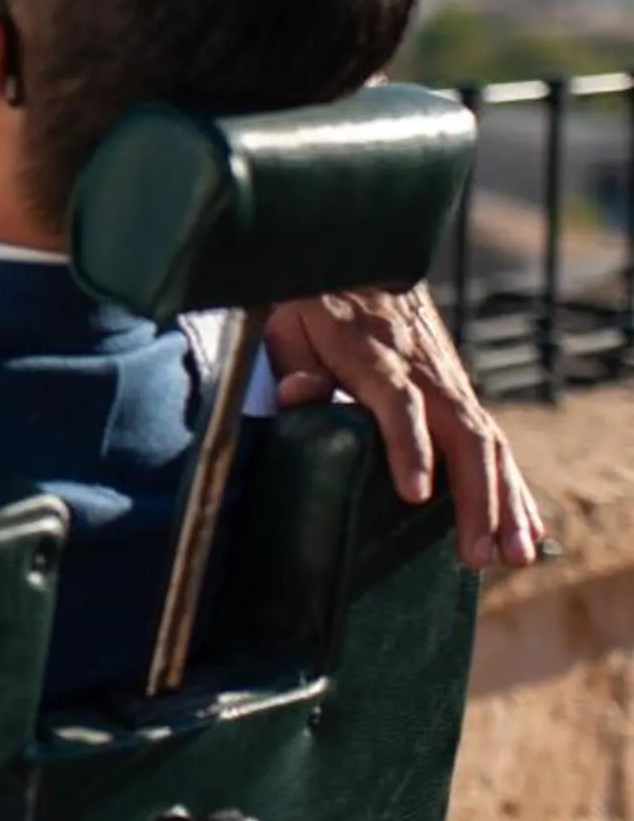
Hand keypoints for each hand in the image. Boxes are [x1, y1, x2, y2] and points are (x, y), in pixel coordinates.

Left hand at [264, 286, 543, 569]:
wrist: (364, 262)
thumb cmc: (318, 304)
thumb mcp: (292, 324)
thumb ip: (296, 363)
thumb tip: (299, 395)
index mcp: (378, 357)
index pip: (400, 405)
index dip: (409, 449)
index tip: (414, 494)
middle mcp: (427, 374)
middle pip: (463, 436)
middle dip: (477, 499)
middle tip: (476, 554)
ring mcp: (452, 385)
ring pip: (490, 446)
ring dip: (507, 504)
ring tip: (514, 557)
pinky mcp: (463, 396)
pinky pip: (496, 445)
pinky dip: (515, 489)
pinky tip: (527, 531)